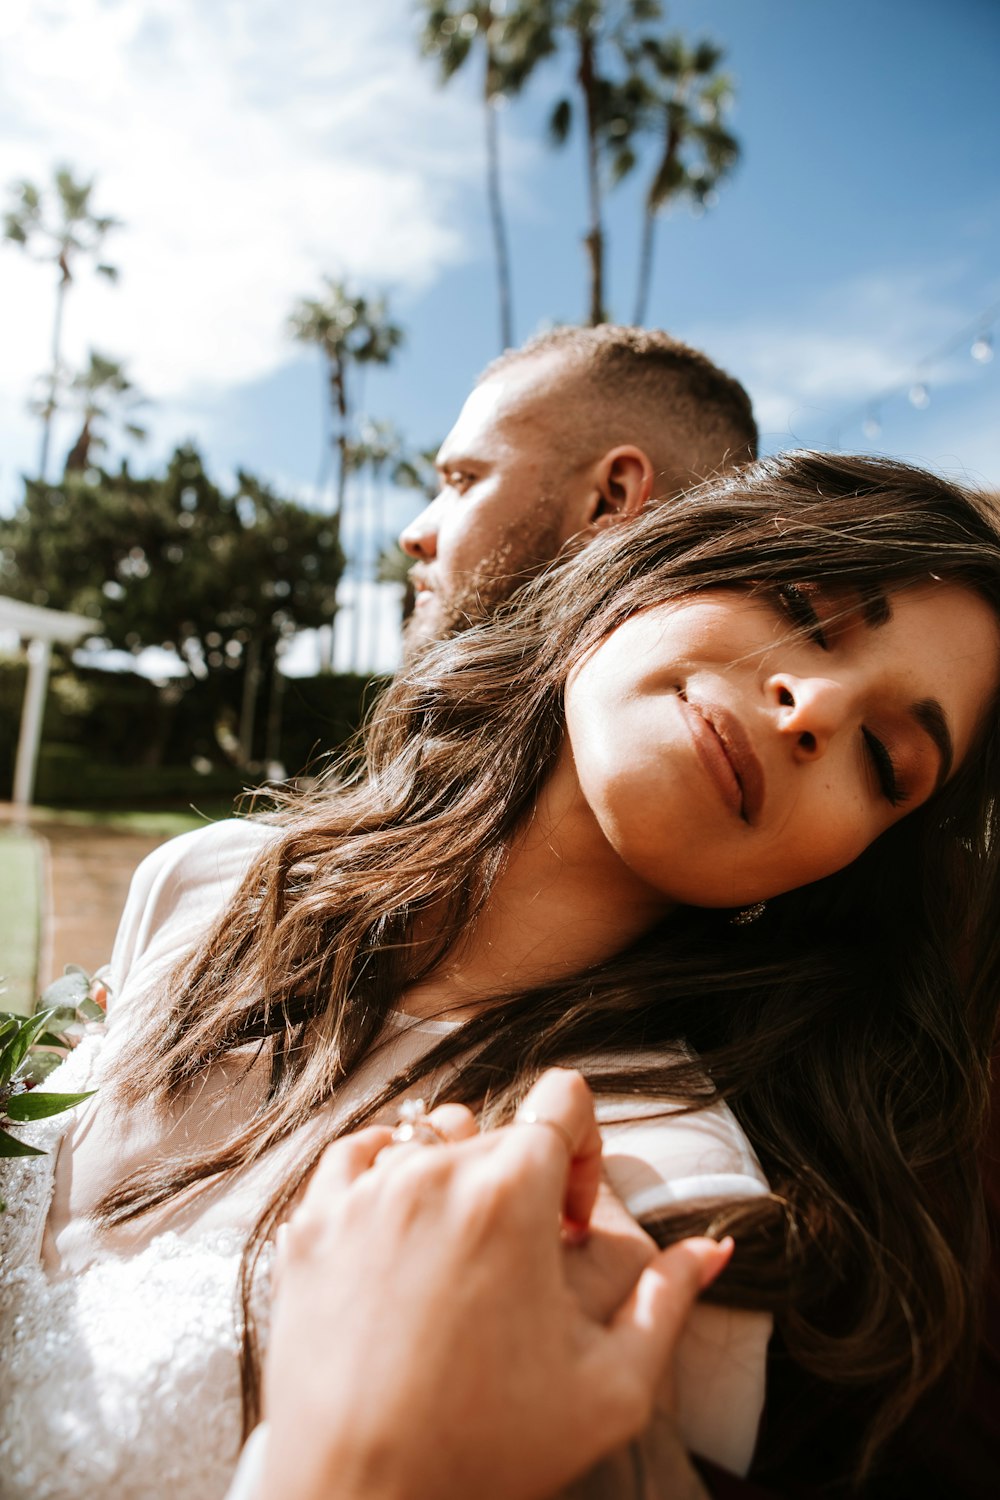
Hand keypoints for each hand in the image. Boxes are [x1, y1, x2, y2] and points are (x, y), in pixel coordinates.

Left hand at [259, 1069, 730, 1499]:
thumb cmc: (488, 1451)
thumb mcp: (611, 1389)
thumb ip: (668, 1301)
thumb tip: (713, 1247)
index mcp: (510, 1193)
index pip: (564, 1098)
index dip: (585, 1149)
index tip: (571, 1221)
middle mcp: (431, 1172)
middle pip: (498, 1130)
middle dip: (523, 1185)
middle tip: (522, 1266)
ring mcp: (361, 1193)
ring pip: (428, 1138)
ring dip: (456, 1176)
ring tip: (462, 1255)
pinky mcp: (311, 1224)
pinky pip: (356, 1156)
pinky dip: (384, 1173)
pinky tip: (402, 1234)